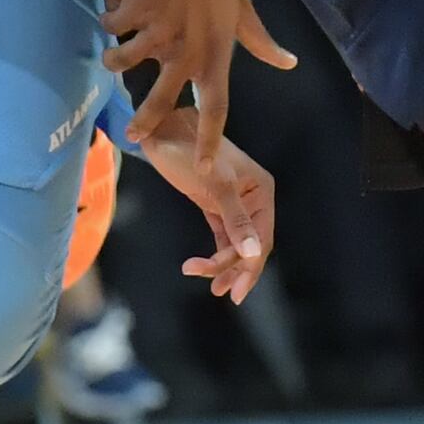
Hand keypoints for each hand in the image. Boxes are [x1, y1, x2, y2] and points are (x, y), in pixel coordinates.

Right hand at [101, 0, 297, 158]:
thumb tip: (286, 62)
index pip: (216, 106)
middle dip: (146, 119)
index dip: (209, 141)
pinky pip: (112, 26)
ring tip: (113, 57)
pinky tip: (115, 10)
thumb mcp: (243, 6)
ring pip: (124, 61)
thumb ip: (260, 40)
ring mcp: (158, 29)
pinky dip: (111, 21)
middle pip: (162, 99)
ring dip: (117, 59)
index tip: (205, 169)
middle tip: (134, 136)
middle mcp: (188, 47)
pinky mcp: (133, 8)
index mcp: (217, 50)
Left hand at [135, 128, 275, 303]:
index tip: (235, 292)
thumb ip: (235, 220)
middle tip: (220, 291)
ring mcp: (234, 203)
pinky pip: (222, 236)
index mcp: (261, 190)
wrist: (161, 132)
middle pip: (250, 244)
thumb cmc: (188, 153)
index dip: (251, 266)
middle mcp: (252, 197)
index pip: (262, 237)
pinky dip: (215, 253)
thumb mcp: (215, 187)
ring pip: (235, 243)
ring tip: (206, 281)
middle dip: (235, 268)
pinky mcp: (215, 205)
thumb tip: (253, 254)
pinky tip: (202, 268)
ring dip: (223, 265)